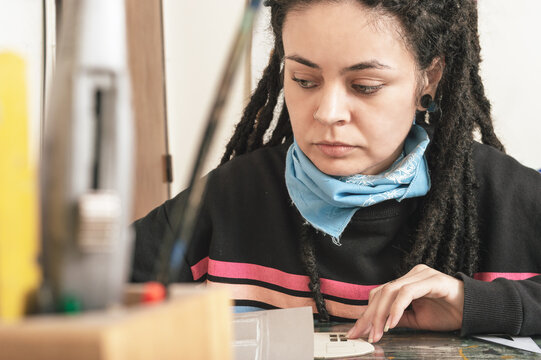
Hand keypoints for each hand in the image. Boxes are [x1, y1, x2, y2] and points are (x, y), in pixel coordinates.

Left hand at [346, 264, 463, 342]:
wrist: (476, 312)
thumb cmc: (449, 314)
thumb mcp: (417, 320)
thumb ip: (398, 319)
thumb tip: (375, 327)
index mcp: (406, 282)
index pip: (379, 295)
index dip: (367, 314)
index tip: (357, 332)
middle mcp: (411, 275)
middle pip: (381, 293)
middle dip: (368, 316)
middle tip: (360, 334)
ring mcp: (420, 275)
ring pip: (390, 292)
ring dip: (380, 315)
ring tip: (377, 333)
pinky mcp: (431, 280)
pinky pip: (407, 293)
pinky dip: (397, 309)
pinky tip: (392, 324)